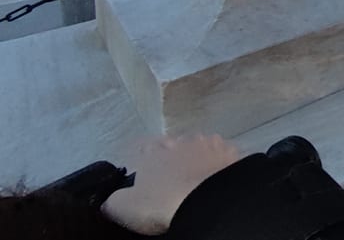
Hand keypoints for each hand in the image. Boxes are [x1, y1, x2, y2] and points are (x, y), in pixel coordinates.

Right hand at [101, 135, 241, 234]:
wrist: (207, 201)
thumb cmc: (162, 202)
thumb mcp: (124, 207)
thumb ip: (113, 200)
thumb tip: (108, 200)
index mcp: (154, 150)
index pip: (143, 148)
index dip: (142, 160)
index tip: (145, 174)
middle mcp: (182, 140)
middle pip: (174, 146)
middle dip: (173, 159)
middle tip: (172, 181)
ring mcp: (210, 144)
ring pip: (201, 147)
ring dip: (198, 159)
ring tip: (197, 181)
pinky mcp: (232, 154)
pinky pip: (224, 157)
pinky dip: (221, 166)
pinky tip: (219, 180)